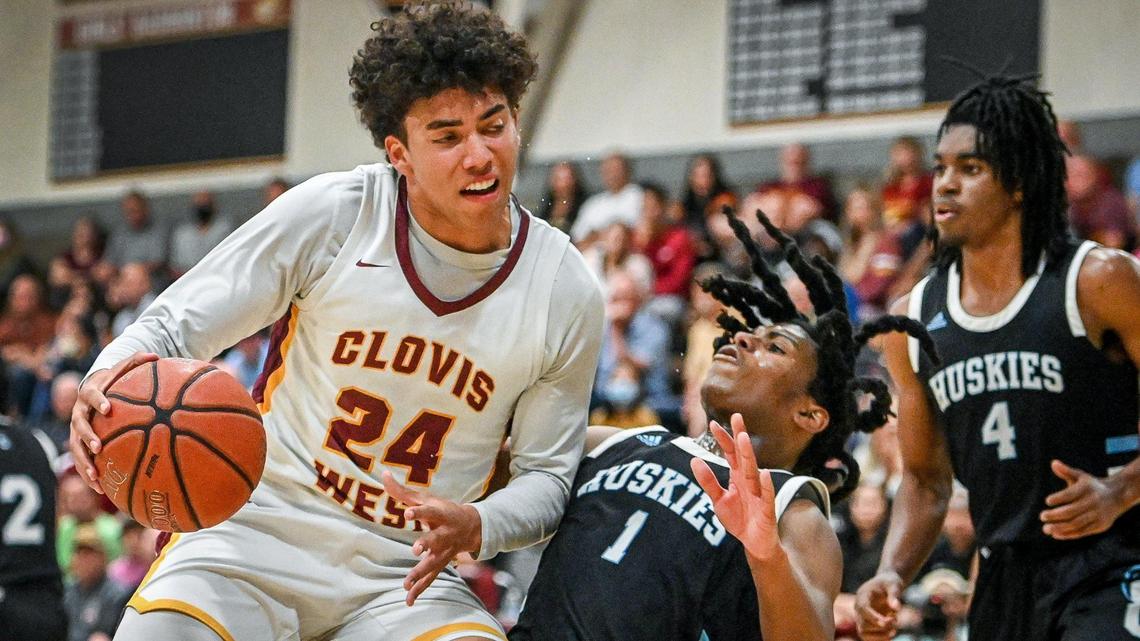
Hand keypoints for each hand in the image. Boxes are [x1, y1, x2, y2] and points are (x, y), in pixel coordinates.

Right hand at [69, 352, 158, 492]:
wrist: (94, 389)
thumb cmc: (113, 380)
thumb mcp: (123, 368)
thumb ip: (137, 360)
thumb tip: (156, 355)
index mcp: (90, 393)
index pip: (91, 395)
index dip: (98, 401)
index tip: (108, 408)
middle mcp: (79, 413)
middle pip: (78, 426)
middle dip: (87, 437)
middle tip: (99, 447)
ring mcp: (76, 430)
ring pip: (75, 448)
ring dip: (84, 463)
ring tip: (95, 477)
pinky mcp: (79, 444)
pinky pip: (81, 461)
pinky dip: (89, 475)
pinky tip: (101, 490)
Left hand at [380, 471, 482, 605]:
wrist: (472, 527)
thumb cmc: (443, 510)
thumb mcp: (427, 498)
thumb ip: (403, 491)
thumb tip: (382, 474)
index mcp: (440, 514)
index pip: (429, 511)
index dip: (419, 512)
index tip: (408, 513)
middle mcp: (445, 533)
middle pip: (435, 539)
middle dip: (426, 545)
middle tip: (416, 550)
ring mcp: (445, 551)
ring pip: (434, 563)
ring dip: (421, 573)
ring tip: (407, 584)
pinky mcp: (442, 563)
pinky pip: (431, 578)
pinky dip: (420, 590)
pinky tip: (408, 600)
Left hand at [689, 413, 779, 561]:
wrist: (753, 542)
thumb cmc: (738, 518)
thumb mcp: (718, 499)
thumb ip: (708, 481)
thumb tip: (694, 459)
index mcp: (738, 476)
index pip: (730, 453)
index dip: (723, 439)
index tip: (713, 424)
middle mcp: (749, 481)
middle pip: (744, 456)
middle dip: (739, 437)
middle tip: (736, 417)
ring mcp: (759, 493)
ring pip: (753, 471)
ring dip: (748, 455)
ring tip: (743, 439)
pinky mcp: (766, 509)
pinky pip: (767, 496)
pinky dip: (766, 486)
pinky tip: (765, 474)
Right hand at [854, 571, 903, 639]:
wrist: (888, 585)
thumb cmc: (890, 582)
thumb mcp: (894, 584)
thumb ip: (894, 595)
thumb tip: (896, 608)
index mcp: (862, 595)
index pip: (862, 608)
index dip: (873, 617)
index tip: (887, 622)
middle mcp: (859, 608)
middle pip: (863, 624)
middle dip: (880, 626)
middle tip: (895, 620)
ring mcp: (862, 617)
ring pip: (863, 633)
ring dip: (879, 636)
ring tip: (894, 631)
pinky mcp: (867, 624)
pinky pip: (869, 637)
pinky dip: (880, 638)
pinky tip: (891, 633)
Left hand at [1040, 459, 1124, 539]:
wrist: (1117, 496)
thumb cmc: (1091, 485)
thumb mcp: (1081, 476)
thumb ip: (1066, 471)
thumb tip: (1053, 463)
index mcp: (1087, 489)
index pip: (1070, 494)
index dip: (1058, 498)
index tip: (1047, 501)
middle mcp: (1093, 502)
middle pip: (1071, 511)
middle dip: (1055, 515)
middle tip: (1042, 516)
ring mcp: (1097, 515)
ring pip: (1076, 524)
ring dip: (1059, 528)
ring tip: (1046, 528)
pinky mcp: (1100, 526)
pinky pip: (1082, 532)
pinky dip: (1068, 534)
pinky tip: (1056, 534)